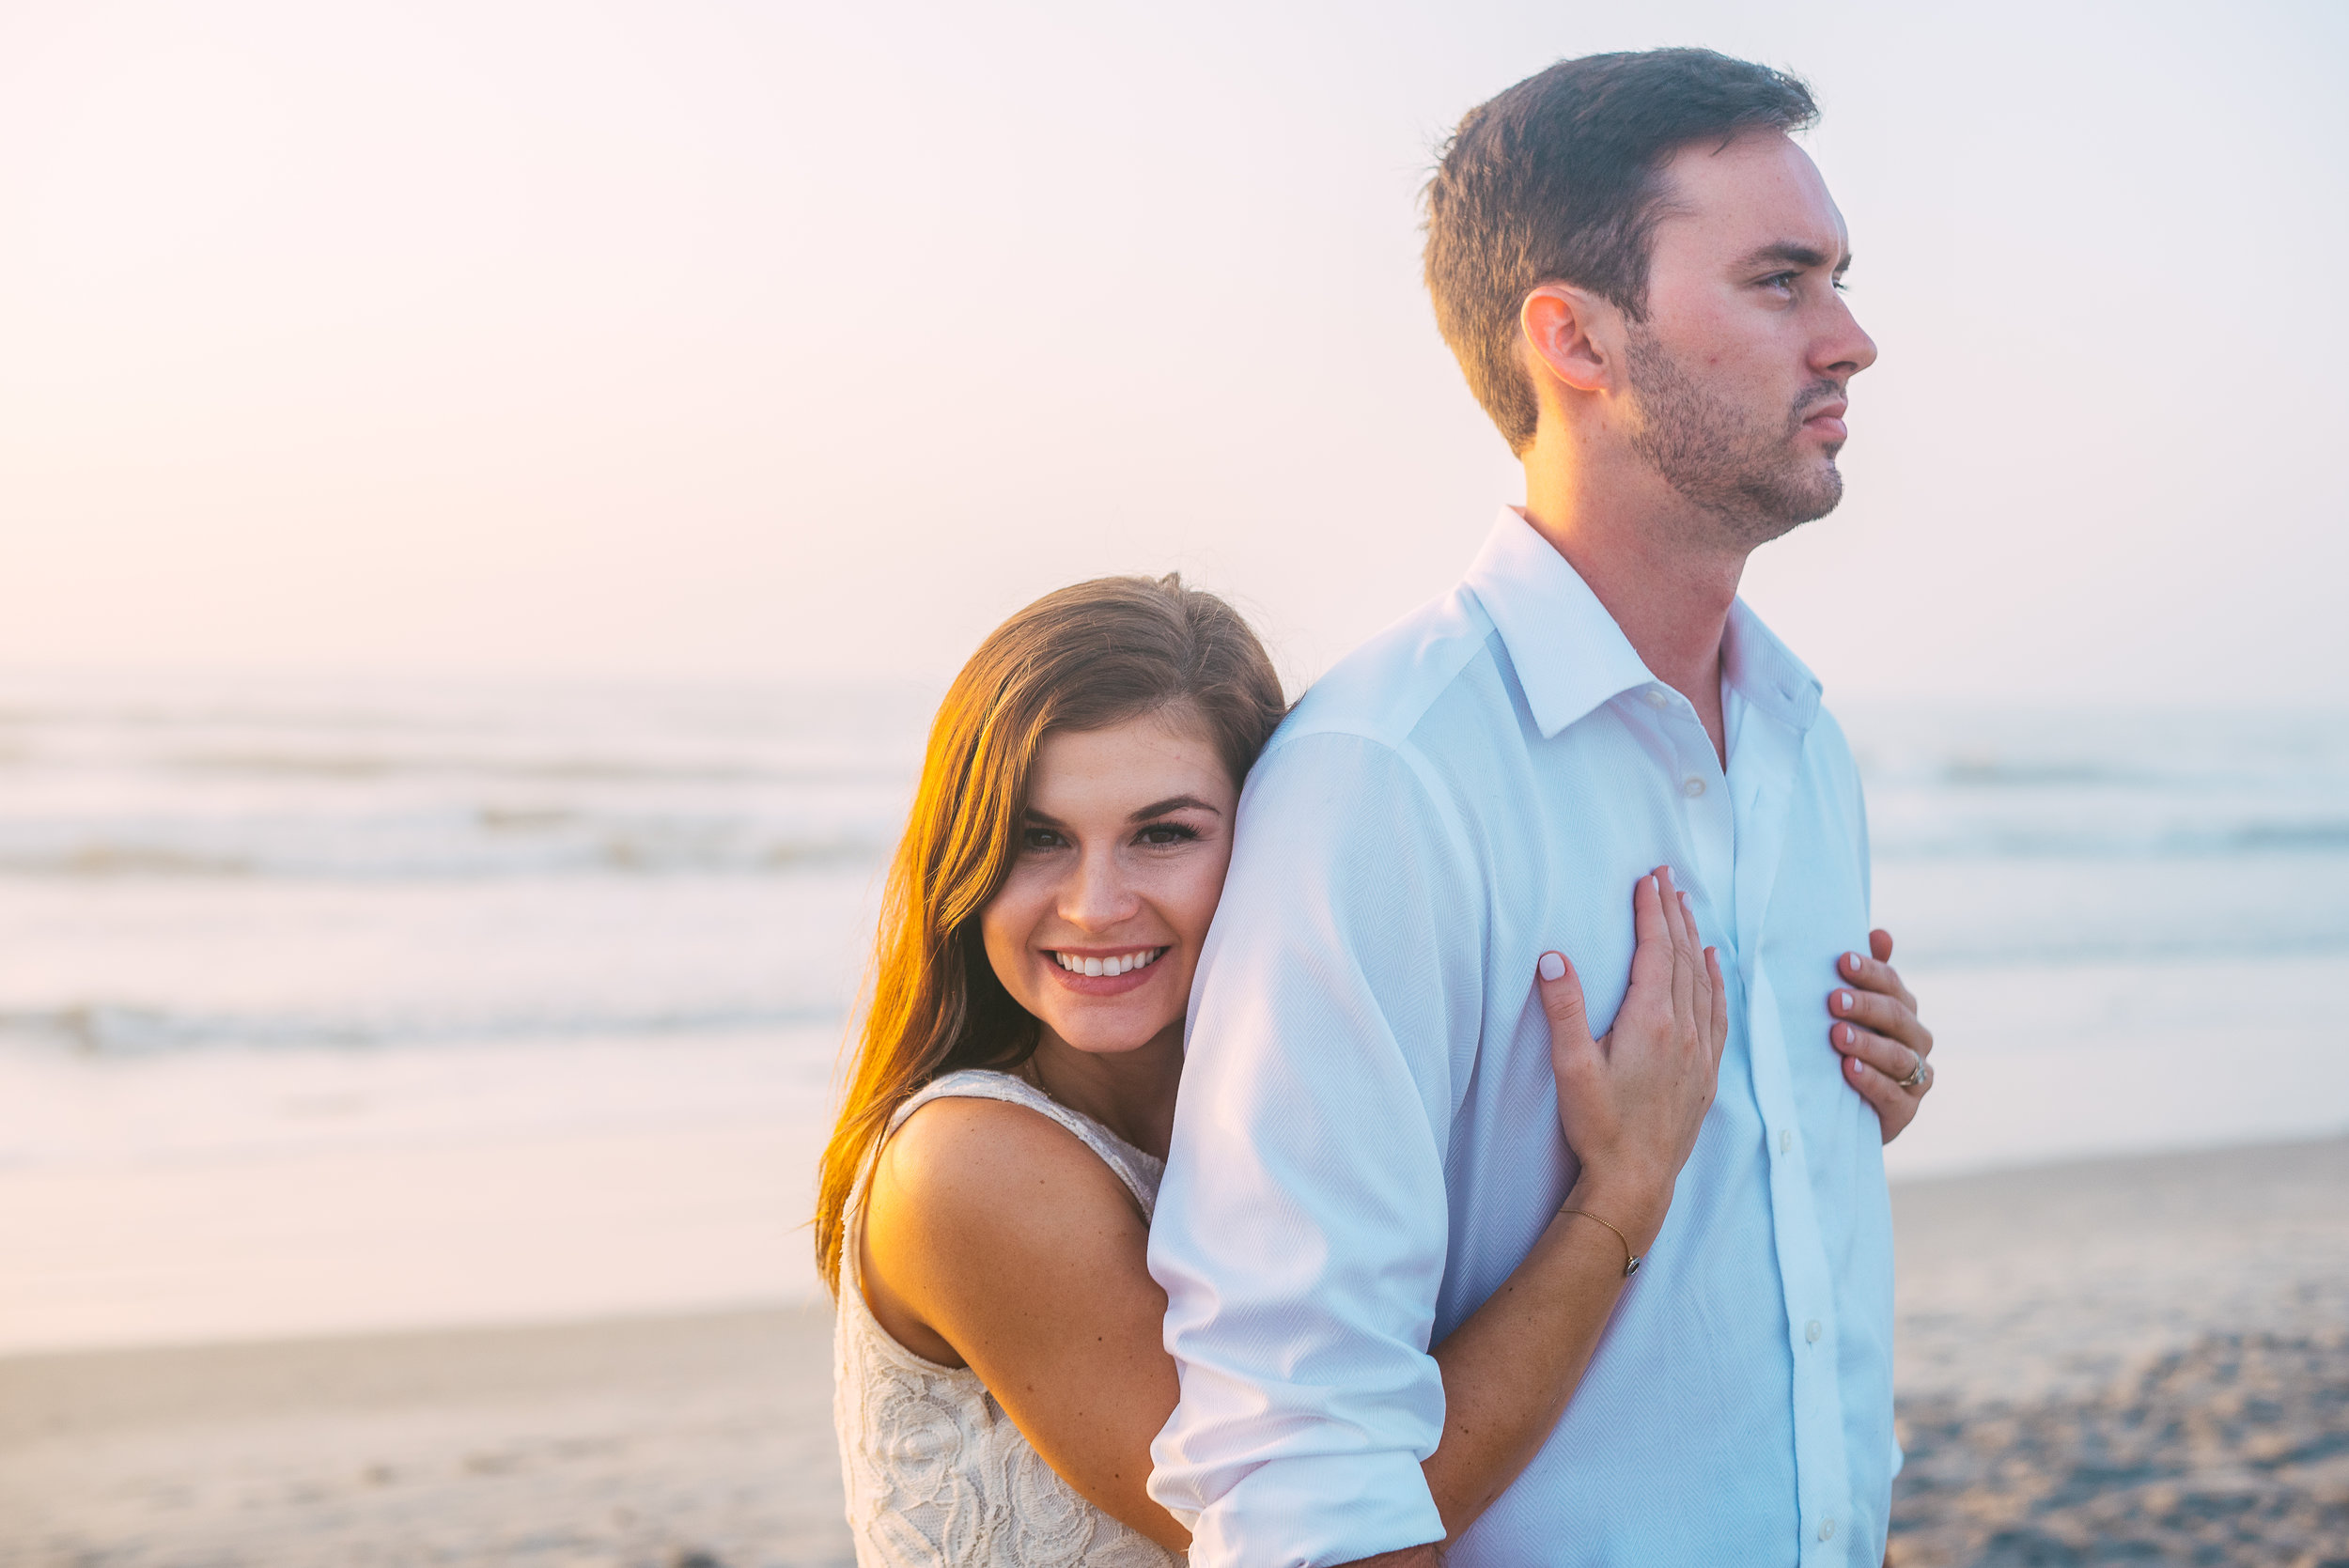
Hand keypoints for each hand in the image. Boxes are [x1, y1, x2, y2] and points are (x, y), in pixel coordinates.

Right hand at [1536, 866, 1728, 1250]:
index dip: (1651, 911)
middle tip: (1666, 876)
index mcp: (1650, 1021)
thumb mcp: (1570, 1067)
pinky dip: (1715, 979)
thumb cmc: (1599, 1126)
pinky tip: (1713, 964)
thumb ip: (1564, 1010)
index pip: (1655, 951)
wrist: (1637, 1181)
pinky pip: (1717, 1011)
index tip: (1646, 878)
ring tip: (1687, 906)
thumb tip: (1553, 956)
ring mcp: (1699, 1051)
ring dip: (1694, 938)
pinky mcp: (1706, 1072)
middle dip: (1673, 912)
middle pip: (1682, 956)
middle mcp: (1683, 1030)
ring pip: (1702, 979)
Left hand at [1827, 929, 1933, 1142]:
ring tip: (1837, 1035)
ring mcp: (1915, 1078)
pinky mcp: (1905, 1111)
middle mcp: (1916, 1042)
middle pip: (1897, 1017)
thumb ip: (1863, 977)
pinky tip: (1849, 1069)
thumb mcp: (1845, 1014)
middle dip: (1865, 1005)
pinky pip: (1893, 1094)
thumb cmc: (1842, 1051)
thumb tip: (1880, 933)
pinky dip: (1871, 1081)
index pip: (1892, 985)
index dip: (1870, 971)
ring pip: (1898, 1056)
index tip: (1841, 961)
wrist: (1837, 1111)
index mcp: (1903, 1012)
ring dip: (1868, 1043)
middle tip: (1832, 1000)